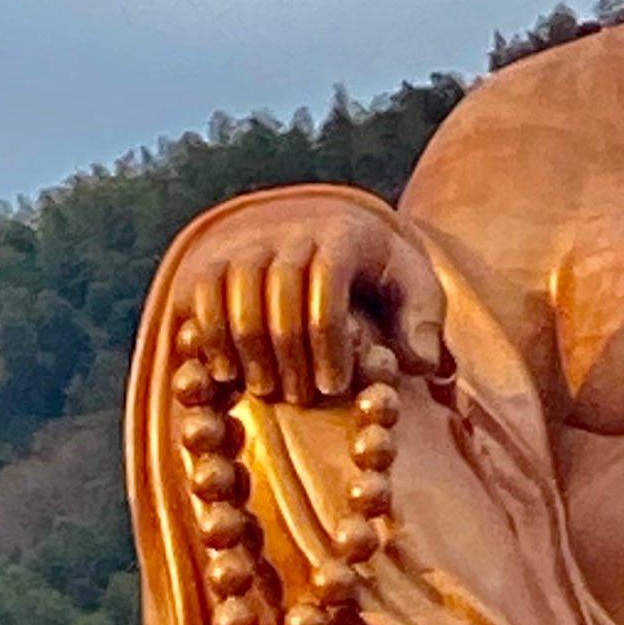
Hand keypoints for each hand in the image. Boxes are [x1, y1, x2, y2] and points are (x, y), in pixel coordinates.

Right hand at [171, 194, 450, 401]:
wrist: (321, 226)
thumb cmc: (375, 273)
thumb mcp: (414, 287)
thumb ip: (424, 322)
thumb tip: (421, 364)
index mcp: (343, 235)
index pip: (328, 288)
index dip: (329, 343)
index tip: (335, 387)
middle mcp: (289, 231)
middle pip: (279, 296)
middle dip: (289, 354)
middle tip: (302, 398)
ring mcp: (245, 242)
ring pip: (234, 296)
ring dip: (248, 351)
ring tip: (266, 391)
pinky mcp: (210, 259)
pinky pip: (199, 296)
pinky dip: (209, 338)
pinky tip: (227, 374)